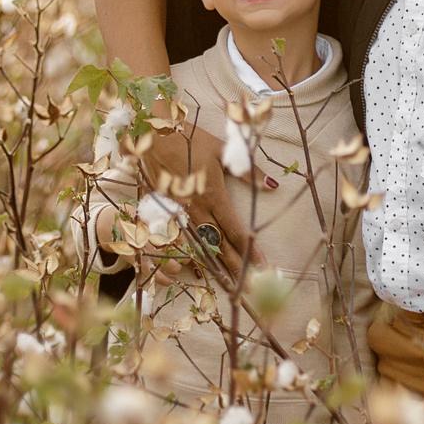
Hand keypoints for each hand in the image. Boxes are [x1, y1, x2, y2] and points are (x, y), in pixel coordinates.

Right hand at [143, 121, 267, 272]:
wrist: (151, 135)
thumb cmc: (190, 139)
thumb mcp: (223, 151)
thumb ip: (248, 171)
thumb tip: (272, 185)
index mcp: (214, 195)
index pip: (236, 231)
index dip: (251, 251)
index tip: (263, 267)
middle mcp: (197, 210)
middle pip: (220, 246)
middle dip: (237, 268)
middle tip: (250, 289)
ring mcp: (179, 214)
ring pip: (201, 246)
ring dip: (216, 266)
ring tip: (229, 285)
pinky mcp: (165, 212)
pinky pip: (181, 240)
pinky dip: (191, 255)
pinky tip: (198, 268)